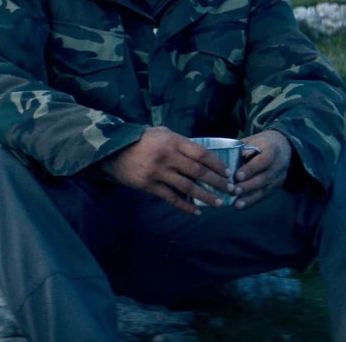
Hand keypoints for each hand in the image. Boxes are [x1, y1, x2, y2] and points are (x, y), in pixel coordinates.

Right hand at [99, 126, 231, 214]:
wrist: (114, 150)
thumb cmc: (143, 140)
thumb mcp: (163, 133)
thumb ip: (182, 143)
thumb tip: (203, 154)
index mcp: (173, 142)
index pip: (201, 154)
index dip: (217, 164)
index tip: (227, 172)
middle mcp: (168, 157)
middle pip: (198, 172)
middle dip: (217, 182)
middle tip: (230, 189)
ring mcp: (158, 172)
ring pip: (188, 187)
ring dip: (206, 197)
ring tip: (219, 203)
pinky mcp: (149, 186)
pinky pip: (171, 198)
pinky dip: (185, 207)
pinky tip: (197, 212)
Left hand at [230, 129, 292, 210]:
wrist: (283, 147)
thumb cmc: (262, 143)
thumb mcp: (253, 140)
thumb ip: (241, 149)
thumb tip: (224, 161)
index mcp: (273, 149)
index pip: (264, 160)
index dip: (251, 169)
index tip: (237, 176)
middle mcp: (279, 164)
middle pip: (265, 177)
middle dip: (248, 185)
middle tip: (233, 191)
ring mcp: (279, 177)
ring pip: (265, 189)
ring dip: (249, 198)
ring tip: (236, 203)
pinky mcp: (276, 187)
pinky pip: (264, 196)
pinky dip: (251, 201)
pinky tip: (240, 206)